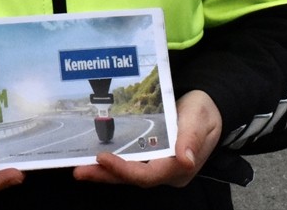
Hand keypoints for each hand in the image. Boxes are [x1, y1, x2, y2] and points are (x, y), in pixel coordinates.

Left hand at [72, 89, 221, 188]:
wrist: (208, 107)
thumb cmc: (203, 111)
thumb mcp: (199, 119)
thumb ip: (191, 139)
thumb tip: (185, 159)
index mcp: (179, 167)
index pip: (148, 175)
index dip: (124, 169)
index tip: (102, 158)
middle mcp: (167, 172)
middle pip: (133, 179)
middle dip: (105, 176)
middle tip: (78, 171)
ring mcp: (159, 167)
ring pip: (128, 174)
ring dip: (104, 172)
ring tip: (79, 167)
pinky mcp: (152, 159)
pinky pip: (130, 164)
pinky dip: (111, 164)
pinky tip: (93, 158)